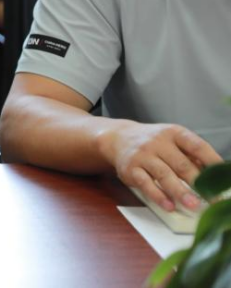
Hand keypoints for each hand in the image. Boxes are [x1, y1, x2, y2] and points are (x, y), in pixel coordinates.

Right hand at [100, 121, 221, 211]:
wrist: (119, 138)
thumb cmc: (154, 143)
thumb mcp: (173, 141)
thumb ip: (192, 155)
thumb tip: (215, 176)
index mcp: (174, 133)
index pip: (197, 146)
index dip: (213, 161)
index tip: (224, 178)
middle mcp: (158, 142)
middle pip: (182, 164)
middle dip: (199, 184)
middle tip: (213, 199)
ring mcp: (143, 155)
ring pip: (164, 175)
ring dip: (180, 192)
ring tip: (194, 206)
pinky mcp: (131, 169)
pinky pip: (145, 184)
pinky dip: (158, 196)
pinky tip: (169, 206)